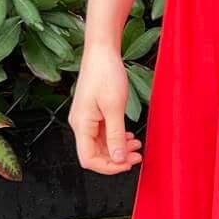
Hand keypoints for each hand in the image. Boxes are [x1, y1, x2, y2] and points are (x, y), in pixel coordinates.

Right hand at [68, 43, 142, 173]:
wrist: (101, 52)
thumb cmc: (105, 74)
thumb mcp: (114, 107)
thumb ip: (115, 135)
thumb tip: (117, 158)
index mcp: (81, 125)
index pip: (88, 159)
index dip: (108, 166)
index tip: (127, 163)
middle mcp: (80, 124)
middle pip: (95, 154)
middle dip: (116, 158)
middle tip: (137, 156)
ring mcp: (86, 119)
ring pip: (101, 144)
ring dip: (118, 148)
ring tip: (137, 146)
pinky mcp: (93, 114)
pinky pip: (103, 133)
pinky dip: (116, 138)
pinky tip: (129, 136)